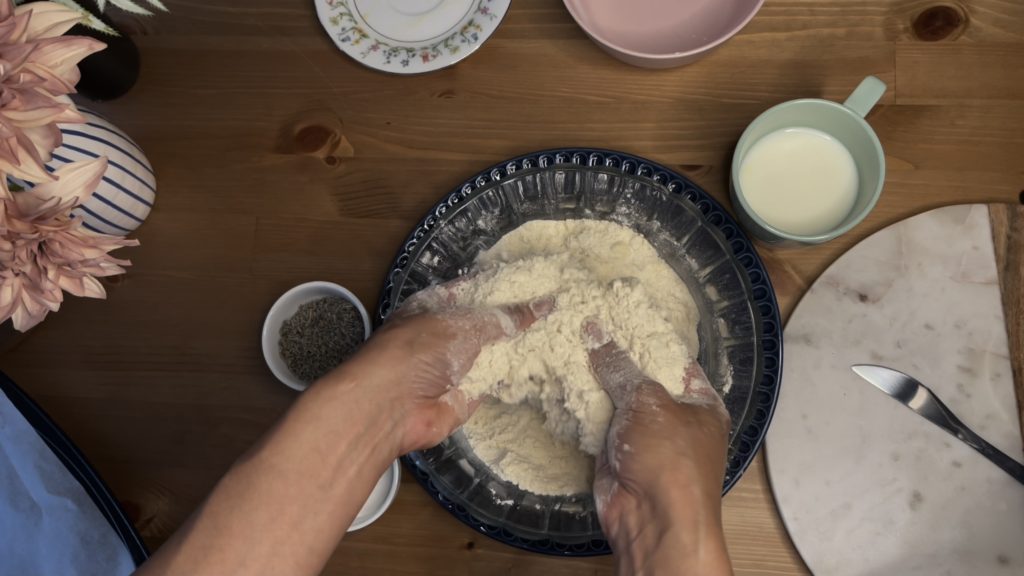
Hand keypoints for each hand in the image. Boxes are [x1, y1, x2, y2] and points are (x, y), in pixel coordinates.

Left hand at [337, 280, 551, 455]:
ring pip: (496, 350)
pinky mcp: (470, 392)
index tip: (537, 279)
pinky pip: (498, 377)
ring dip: (521, 344)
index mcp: (436, 306)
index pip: (476, 290)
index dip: (504, 285)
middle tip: (555, 304)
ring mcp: (458, 364)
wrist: (392, 407)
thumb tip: (544, 304)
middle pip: (488, 322)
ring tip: (560, 327)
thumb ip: (504, 317)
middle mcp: (447, 333)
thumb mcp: (463, 324)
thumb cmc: (417, 352)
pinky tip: (548, 358)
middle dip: (517, 316)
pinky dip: (519, 371)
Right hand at [583, 319, 732, 575]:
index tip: (617, 312)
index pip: (672, 358)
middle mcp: (674, 418)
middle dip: (613, 358)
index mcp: (699, 402)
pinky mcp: (616, 455)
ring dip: (593, 382)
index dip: (645, 335)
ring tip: (566, 343)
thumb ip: (619, 366)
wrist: (653, 520)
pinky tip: (560, 379)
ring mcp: (644, 438)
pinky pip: (598, 423)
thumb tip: (593, 330)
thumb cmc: (669, 456)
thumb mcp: (647, 401)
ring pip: (615, 402)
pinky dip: (580, 407)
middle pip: (639, 379)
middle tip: (583, 324)